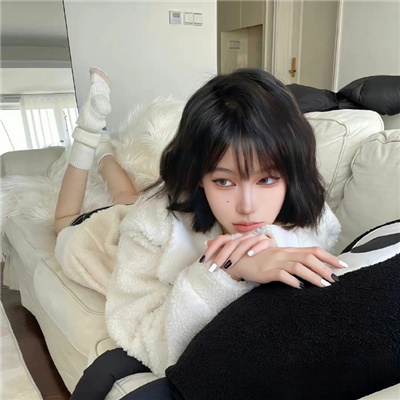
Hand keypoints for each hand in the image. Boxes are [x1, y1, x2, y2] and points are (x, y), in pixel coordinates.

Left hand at [202, 231, 275, 270]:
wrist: (274, 255)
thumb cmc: (252, 255)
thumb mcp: (236, 252)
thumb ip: (223, 247)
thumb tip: (207, 243)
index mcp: (236, 238)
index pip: (220, 240)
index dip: (211, 249)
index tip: (202, 261)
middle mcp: (245, 236)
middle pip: (231, 244)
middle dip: (221, 256)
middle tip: (213, 268)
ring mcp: (257, 238)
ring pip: (244, 244)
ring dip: (236, 255)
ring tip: (229, 264)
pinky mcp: (269, 241)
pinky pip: (262, 243)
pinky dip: (256, 248)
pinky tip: (250, 255)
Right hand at [223, 246, 343, 288]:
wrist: (238, 262)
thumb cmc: (259, 261)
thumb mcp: (277, 259)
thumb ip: (292, 261)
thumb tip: (312, 268)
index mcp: (288, 250)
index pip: (313, 250)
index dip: (328, 257)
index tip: (341, 265)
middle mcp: (284, 253)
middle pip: (308, 258)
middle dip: (324, 268)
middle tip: (336, 279)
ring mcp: (275, 261)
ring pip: (298, 267)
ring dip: (313, 276)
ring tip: (324, 285)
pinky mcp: (267, 271)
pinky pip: (282, 275)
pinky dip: (292, 281)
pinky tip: (300, 287)